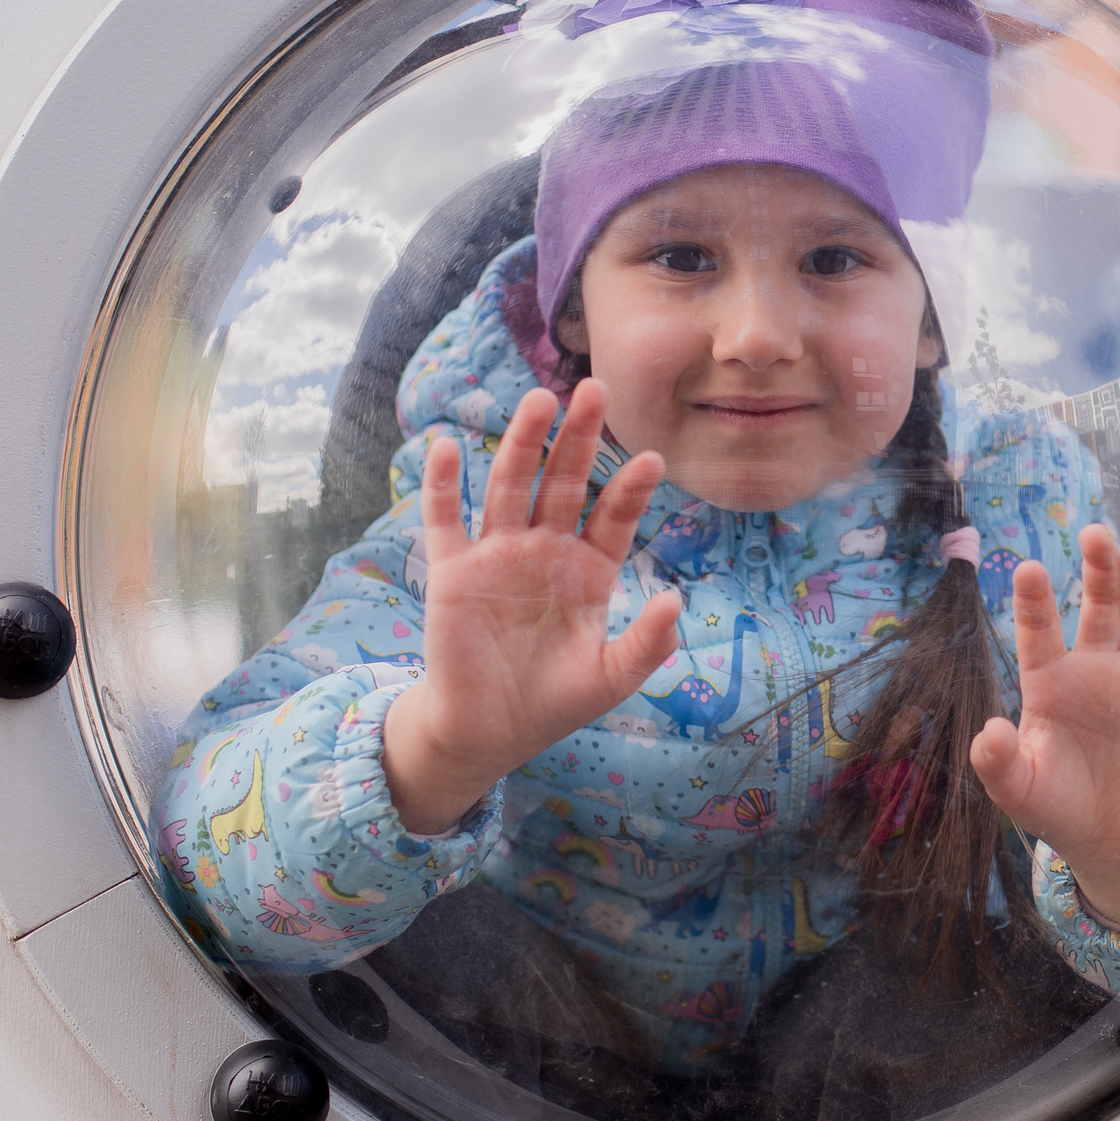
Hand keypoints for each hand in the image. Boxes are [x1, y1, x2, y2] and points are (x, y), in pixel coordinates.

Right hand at [381, 381, 680, 833]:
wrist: (489, 730)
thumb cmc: (555, 701)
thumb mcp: (612, 677)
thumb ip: (647, 642)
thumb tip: (676, 601)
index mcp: (589, 570)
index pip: (614, 516)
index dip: (630, 488)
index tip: (652, 459)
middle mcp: (545, 550)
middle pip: (564, 482)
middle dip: (579, 438)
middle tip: (595, 389)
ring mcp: (497, 555)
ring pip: (511, 486)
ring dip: (522, 443)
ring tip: (539, 400)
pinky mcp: (453, 571)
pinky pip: (445, 519)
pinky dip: (443, 484)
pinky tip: (448, 446)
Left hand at [968, 525, 1119, 928]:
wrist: (1113, 840)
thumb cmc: (1058, 807)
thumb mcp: (1019, 791)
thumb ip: (998, 763)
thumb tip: (987, 732)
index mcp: (1051, 682)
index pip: (1040, 631)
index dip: (1035, 602)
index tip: (1028, 569)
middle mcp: (1096, 669)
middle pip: (1100, 607)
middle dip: (1100, 570)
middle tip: (1096, 533)